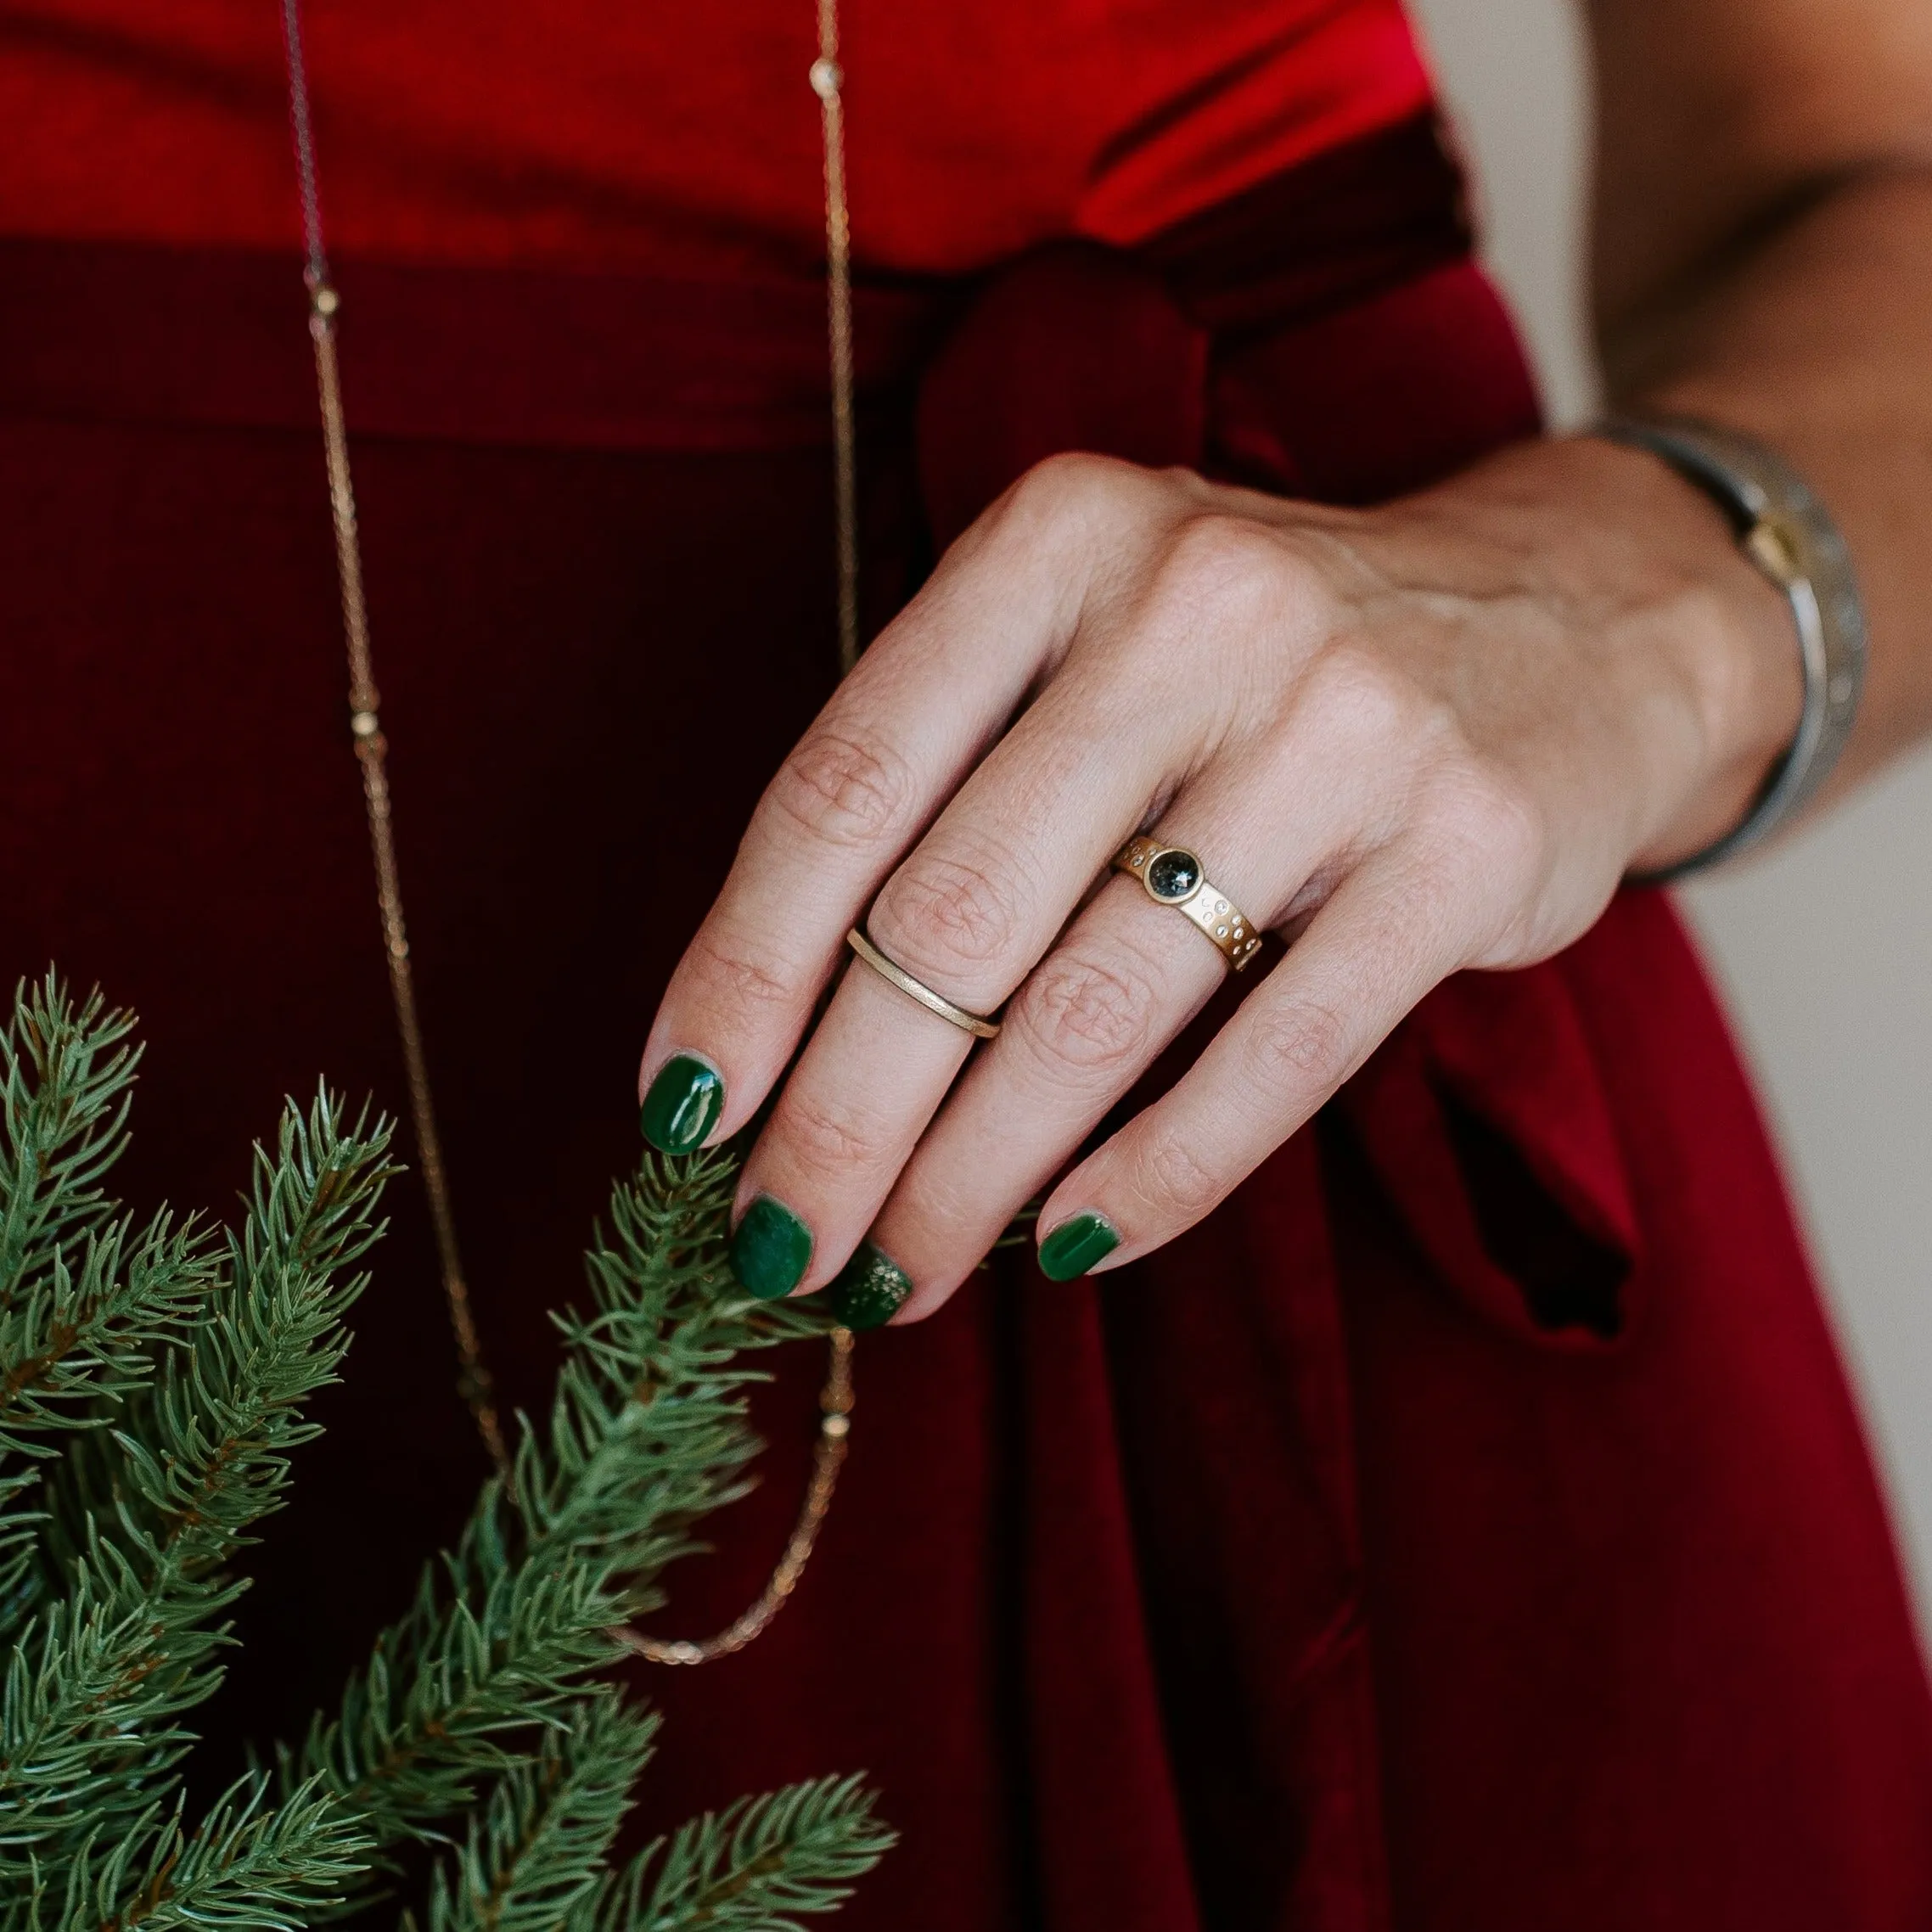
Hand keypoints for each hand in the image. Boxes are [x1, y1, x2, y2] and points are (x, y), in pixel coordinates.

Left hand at [635, 437, 1799, 1323]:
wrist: (1573, 619)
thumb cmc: (1266, 666)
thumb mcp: (1094, 647)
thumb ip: (953, 786)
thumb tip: (784, 1040)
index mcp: (1057, 543)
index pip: (845, 784)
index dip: (741, 969)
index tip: (681, 1114)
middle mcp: (1192, 607)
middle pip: (952, 915)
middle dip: (839, 1116)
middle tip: (780, 1246)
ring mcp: (1342, 723)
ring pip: (1096, 1005)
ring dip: (970, 1177)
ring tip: (897, 1276)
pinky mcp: (1465, 846)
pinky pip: (1274, 1057)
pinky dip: (1153, 1176)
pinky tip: (1065, 1250)